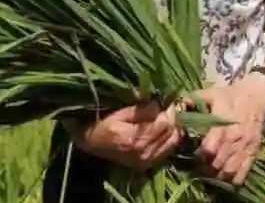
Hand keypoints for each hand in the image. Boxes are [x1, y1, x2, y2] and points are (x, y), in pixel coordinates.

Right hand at [68, 102, 182, 171]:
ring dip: (173, 128)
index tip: (167, 99)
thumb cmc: (101, 125)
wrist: (91, 145)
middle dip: (173, 117)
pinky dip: (169, 138)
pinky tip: (163, 130)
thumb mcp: (118, 113)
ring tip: (167, 117)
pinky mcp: (148, 165)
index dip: (169, 110)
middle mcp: (143, 152)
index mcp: (134, 138)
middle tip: (168, 106)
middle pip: (171, 132)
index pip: (164, 122)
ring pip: (173, 141)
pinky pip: (168, 150)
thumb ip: (140, 110)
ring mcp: (147, 161)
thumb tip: (158, 104)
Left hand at [193, 74, 264, 184]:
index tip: (191, 157)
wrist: (256, 96)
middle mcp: (234, 140)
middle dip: (205, 169)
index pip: (209, 149)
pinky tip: (224, 177)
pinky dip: (233, 179)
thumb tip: (174, 107)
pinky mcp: (253, 152)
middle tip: (196, 169)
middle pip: (218, 163)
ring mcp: (245, 147)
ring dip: (217, 176)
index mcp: (222, 126)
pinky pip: (244, 172)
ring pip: (230, 171)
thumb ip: (191, 100)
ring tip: (208, 174)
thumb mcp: (209, 94)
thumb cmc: (229, 96)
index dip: (199, 156)